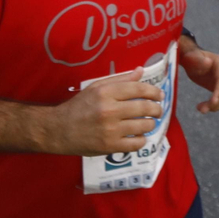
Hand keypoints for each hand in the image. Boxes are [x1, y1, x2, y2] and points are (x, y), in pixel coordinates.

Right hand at [40, 69, 164, 156]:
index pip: (138, 89)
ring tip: (148, 123)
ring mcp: (111, 130)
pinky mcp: (110, 146)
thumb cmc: (79, 106)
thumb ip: (120, 80)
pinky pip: (136, 144)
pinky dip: (141, 140)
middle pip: (145, 108)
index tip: (159, 95)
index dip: (154, 92)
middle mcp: (110, 110)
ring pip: (144, 126)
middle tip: (158, 110)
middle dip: (157, 109)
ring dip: (151, 124)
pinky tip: (138, 136)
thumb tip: (141, 71)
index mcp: (106, 92)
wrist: (59, 129)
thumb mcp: (96, 87)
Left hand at [178, 43, 218, 113]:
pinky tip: (204, 107)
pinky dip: (215, 106)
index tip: (213, 102)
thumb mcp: (191, 57)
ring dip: (214, 106)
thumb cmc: (190, 57)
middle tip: (201, 110)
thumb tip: (208, 62)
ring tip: (200, 109)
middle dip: (215, 102)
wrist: (192, 59)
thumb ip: (198, 59)